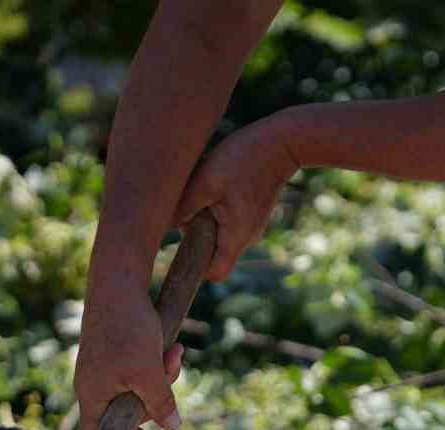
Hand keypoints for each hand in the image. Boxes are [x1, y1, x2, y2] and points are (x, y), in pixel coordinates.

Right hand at [75, 285, 185, 429]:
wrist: (118, 283)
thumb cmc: (126, 329)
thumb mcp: (148, 372)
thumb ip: (160, 403)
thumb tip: (173, 427)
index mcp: (92, 395)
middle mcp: (95, 385)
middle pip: (127, 410)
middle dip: (156, 396)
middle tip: (170, 371)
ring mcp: (105, 368)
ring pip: (139, 388)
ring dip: (163, 375)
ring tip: (175, 353)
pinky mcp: (117, 353)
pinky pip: (141, 369)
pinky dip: (157, 361)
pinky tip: (173, 347)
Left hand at [174, 116, 297, 281]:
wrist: (281, 142)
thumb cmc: (243, 160)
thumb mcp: (206, 181)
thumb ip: (183, 207)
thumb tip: (163, 226)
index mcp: (235, 237)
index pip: (215, 273)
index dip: (196, 267)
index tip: (182, 248)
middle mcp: (246, 238)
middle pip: (213, 253)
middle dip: (196, 236)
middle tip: (189, 207)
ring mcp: (251, 226)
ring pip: (219, 235)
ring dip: (205, 219)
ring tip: (204, 191)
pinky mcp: (251, 213)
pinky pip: (228, 221)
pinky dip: (216, 210)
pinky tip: (216, 185)